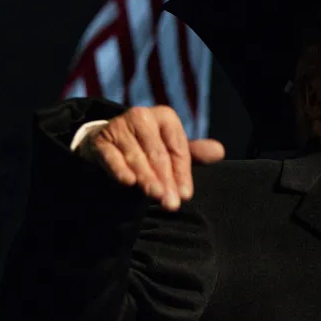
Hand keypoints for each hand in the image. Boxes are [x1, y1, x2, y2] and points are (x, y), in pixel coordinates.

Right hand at [79, 105, 225, 210]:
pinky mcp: (100, 141)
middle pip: (158, 154)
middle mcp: (142, 116)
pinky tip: (128, 183)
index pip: (177, 147)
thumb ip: (194, 153)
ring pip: (136, 157)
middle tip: (172, 204)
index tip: (186, 194)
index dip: (182, 172)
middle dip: (166, 180)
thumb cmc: (146, 147)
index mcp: (164, 116)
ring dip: (147, 178)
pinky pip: (111, 157)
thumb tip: (219, 152)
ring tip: (156, 196)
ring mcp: (119, 127)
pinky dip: (119, 169)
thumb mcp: (171, 148)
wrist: (106, 143)